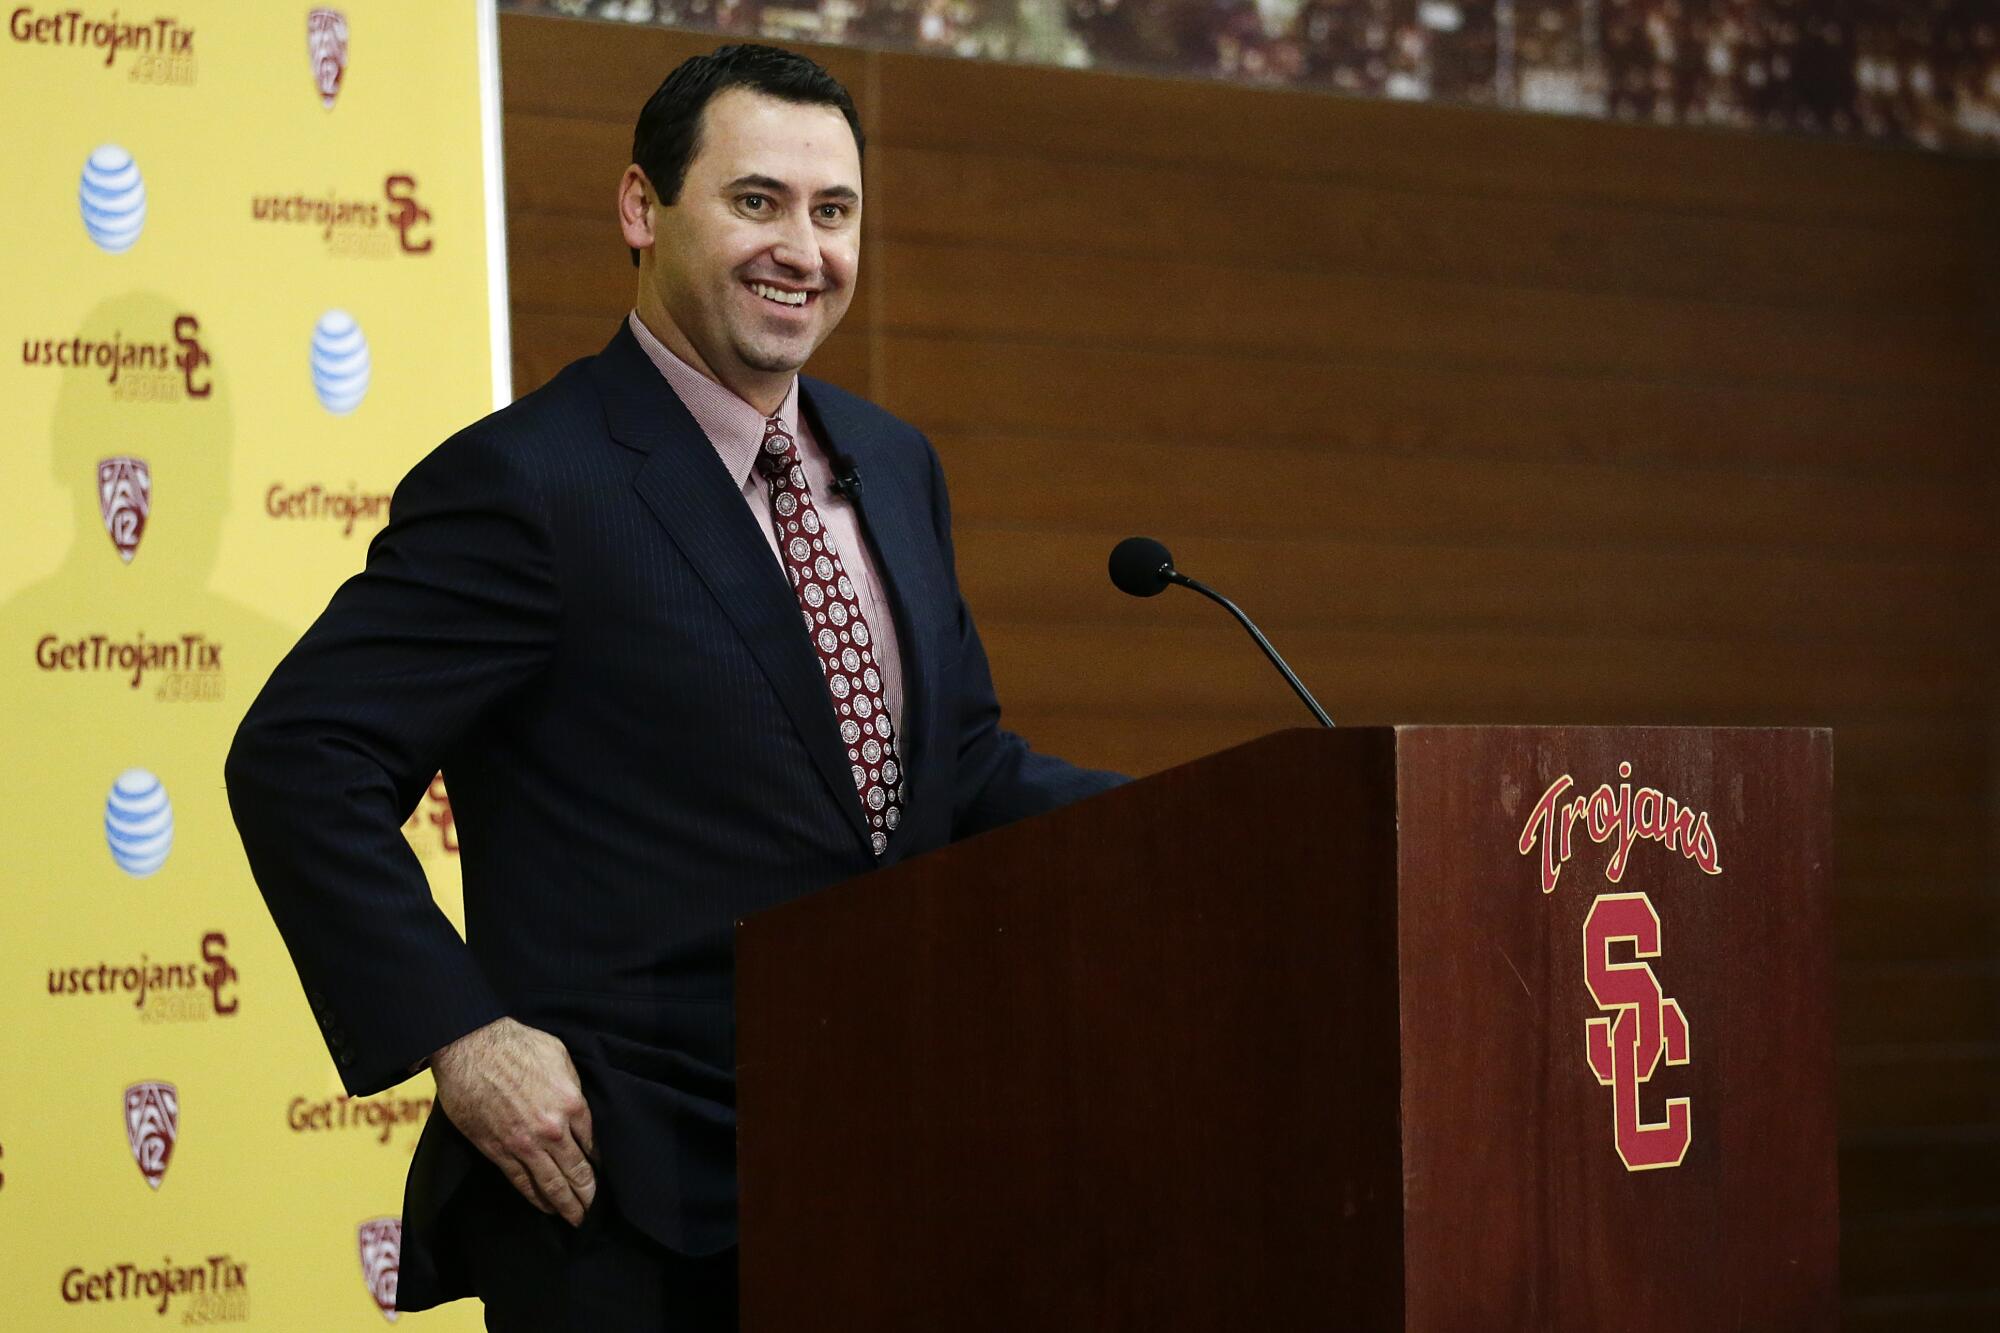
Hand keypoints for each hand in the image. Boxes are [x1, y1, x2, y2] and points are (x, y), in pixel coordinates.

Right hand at [429, 1016, 596, 1225]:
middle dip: (588, 1194)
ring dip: (565, 1204)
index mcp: (572, 1104)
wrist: (471, 1048)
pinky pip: (521, 1181)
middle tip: (594, 1208)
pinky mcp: (497, 1150)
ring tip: (576, 1218)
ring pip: (551, 1183)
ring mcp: (524, 1143)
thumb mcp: (560, 1057)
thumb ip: (573, 1086)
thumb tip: (578, 1107)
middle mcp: (552, 1129)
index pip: (593, 1145)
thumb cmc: (517, 1045)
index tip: (602, 1174)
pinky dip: (535, 1197)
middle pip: (577, 1171)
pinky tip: (545, 1206)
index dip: (598, 1164)